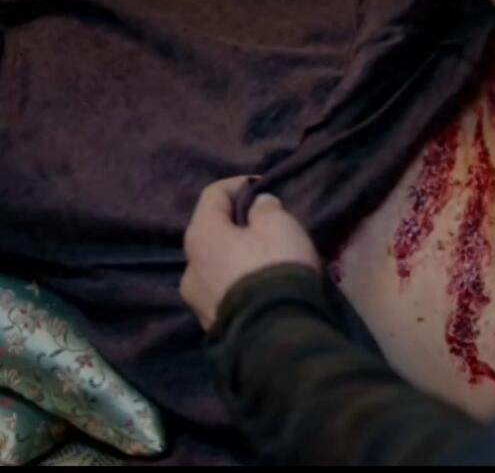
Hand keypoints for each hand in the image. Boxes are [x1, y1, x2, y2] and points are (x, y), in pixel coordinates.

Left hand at [181, 176, 319, 329]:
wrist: (274, 336)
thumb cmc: (274, 268)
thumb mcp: (279, 225)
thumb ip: (265, 209)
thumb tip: (258, 207)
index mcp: (201, 235)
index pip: (212, 195)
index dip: (239, 185)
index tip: (263, 185)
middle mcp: (189, 267)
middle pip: (212, 234)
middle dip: (238, 226)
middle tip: (267, 226)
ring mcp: (197, 302)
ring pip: (217, 267)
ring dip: (238, 258)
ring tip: (267, 262)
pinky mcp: (212, 326)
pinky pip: (226, 294)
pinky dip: (241, 284)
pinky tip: (262, 288)